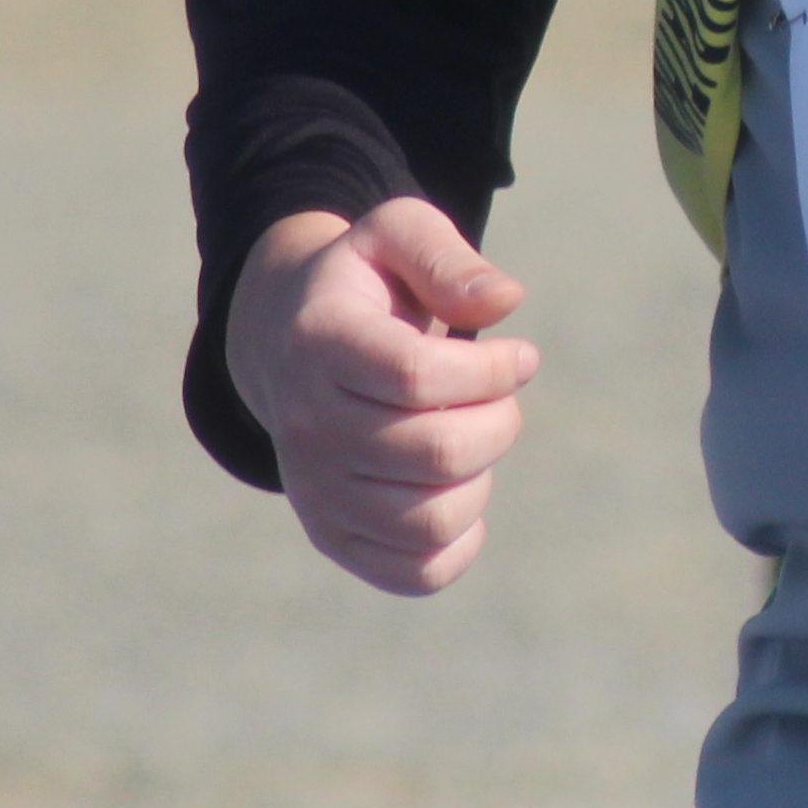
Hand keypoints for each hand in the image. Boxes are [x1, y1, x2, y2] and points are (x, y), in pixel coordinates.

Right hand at [225, 199, 536, 594]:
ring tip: (472, 436)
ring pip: (433, 518)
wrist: (286, 341)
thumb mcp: (396, 236)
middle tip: (501, 395)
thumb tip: (506, 301)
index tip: (521, 355)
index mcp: (320, 342)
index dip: (490, 370)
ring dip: (482, 477)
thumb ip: (447, 258)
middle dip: (500, 420)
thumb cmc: (364, 285)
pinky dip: (460, 540)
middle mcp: (307, 425)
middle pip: (437, 451)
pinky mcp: (332, 535)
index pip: (417, 376)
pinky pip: (417, 572)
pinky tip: (459, 488)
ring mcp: (315, 490)